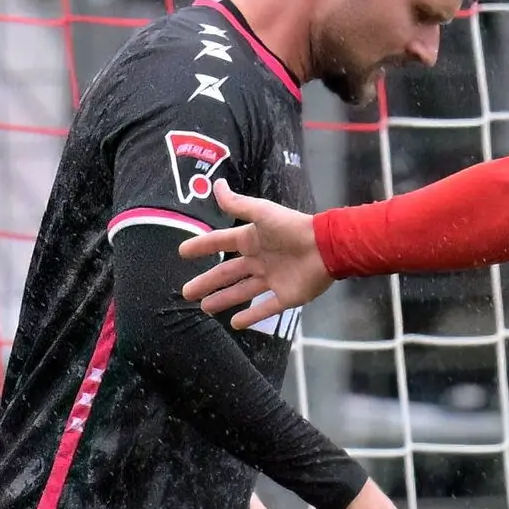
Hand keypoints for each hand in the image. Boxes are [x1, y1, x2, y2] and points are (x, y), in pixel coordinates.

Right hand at [180, 188, 332, 330]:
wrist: (325, 247)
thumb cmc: (292, 228)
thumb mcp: (261, 213)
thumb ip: (237, 204)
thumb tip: (216, 185)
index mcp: (253, 239)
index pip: (221, 242)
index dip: (203, 246)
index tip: (183, 252)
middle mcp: (260, 260)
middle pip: (228, 273)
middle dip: (207, 282)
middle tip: (187, 292)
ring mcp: (273, 279)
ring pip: (242, 292)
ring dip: (223, 299)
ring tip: (204, 308)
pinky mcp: (287, 296)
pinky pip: (266, 308)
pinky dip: (251, 316)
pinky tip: (235, 323)